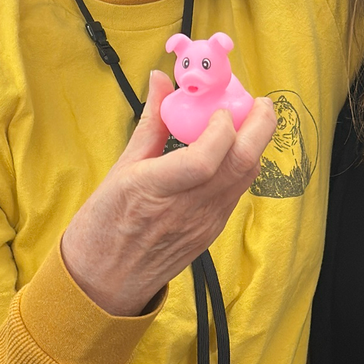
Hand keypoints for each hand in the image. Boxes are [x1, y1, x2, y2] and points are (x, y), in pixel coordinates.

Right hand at [61, 75, 277, 316]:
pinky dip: (241, 166)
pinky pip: (236, 192)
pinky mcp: (212, 232)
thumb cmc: (103, 225)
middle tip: (259, 103)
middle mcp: (186, 209)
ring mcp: (204, 223)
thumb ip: (149, 124)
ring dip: (254, 145)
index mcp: (154, 189)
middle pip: (240, 164)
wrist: (105, 282)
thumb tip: (160, 80)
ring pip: (245, 178)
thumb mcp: (120, 169)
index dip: (222, 128)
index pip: (206, 159)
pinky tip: (231, 152)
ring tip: (247, 121)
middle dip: (260, 127)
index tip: (218, 108)